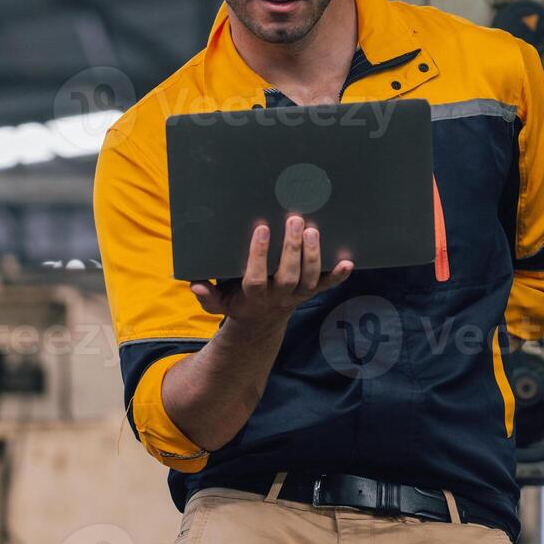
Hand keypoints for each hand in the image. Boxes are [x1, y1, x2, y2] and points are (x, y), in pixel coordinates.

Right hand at [189, 215, 352, 329]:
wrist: (260, 323)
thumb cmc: (237, 302)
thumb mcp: (218, 302)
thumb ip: (207, 295)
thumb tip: (196, 284)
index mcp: (253, 295)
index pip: (256, 276)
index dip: (259, 254)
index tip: (262, 228)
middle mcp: (278, 296)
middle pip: (288, 276)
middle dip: (292, 248)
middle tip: (295, 220)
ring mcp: (297, 295)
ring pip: (309, 279)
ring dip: (313, 255)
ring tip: (313, 230)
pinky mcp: (310, 292)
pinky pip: (326, 286)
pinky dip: (338, 275)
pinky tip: (347, 262)